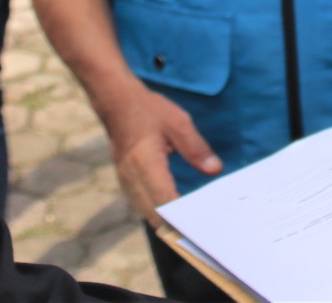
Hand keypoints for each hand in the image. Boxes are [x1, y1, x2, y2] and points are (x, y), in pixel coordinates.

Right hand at [98, 83, 221, 226]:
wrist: (116, 102)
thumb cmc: (148, 110)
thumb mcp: (178, 123)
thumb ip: (196, 148)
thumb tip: (214, 170)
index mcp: (146, 164)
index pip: (165, 202)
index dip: (181, 219)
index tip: (201, 226)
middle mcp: (133, 178)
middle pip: (154, 215)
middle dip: (175, 226)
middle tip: (200, 230)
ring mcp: (126, 181)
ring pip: (145, 212)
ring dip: (165, 221)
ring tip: (190, 225)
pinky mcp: (125, 180)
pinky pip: (140, 204)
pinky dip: (156, 211)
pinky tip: (172, 211)